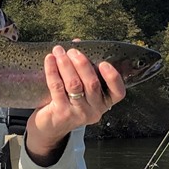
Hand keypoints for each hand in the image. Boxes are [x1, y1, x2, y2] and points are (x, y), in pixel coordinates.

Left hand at [25, 45, 125, 165]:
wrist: (50, 126)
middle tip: (72, 51)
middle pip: (92, 84)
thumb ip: (83, 66)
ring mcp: (78, 113)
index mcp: (104, 102)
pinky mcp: (61, 113)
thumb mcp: (81, 87)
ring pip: (74, 84)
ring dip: (66, 65)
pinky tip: (49, 60)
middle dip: (82, 63)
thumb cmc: (68, 101)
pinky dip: (53, 71)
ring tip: (59, 51)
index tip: (104, 63)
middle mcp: (95, 110)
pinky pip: (57, 88)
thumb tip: (78, 42)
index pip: (118, 92)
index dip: (113, 77)